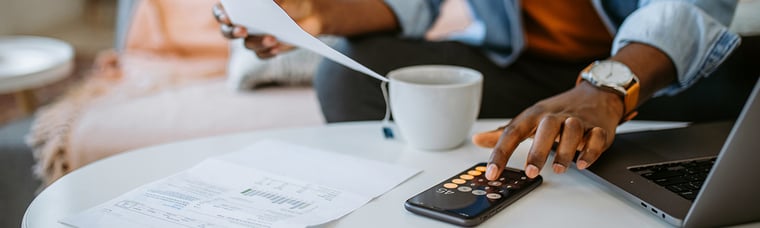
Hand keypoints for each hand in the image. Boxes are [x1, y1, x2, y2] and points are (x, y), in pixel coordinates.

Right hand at [212, 1, 323, 58]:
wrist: (311, 13)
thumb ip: (272, 0)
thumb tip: (267, 2)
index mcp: (240, 6)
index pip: (221, 11)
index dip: (221, 14)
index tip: (227, 17)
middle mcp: (243, 22)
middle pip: (228, 31)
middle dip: (233, 32)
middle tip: (242, 30)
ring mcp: (254, 37)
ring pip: (247, 44)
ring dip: (257, 42)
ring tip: (273, 38)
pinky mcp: (266, 49)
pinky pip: (261, 54)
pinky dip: (268, 52)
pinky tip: (277, 48)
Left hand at [472, 82, 624, 179]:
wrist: (595, 94)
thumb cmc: (556, 111)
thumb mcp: (528, 119)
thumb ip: (504, 133)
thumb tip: (478, 139)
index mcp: (534, 115)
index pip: (513, 132)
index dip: (500, 153)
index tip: (492, 172)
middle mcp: (555, 116)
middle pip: (546, 128)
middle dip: (538, 150)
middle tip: (531, 172)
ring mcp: (578, 120)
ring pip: (572, 131)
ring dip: (565, 151)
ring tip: (558, 169)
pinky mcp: (598, 128)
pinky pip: (596, 138)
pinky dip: (591, 150)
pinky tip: (583, 163)